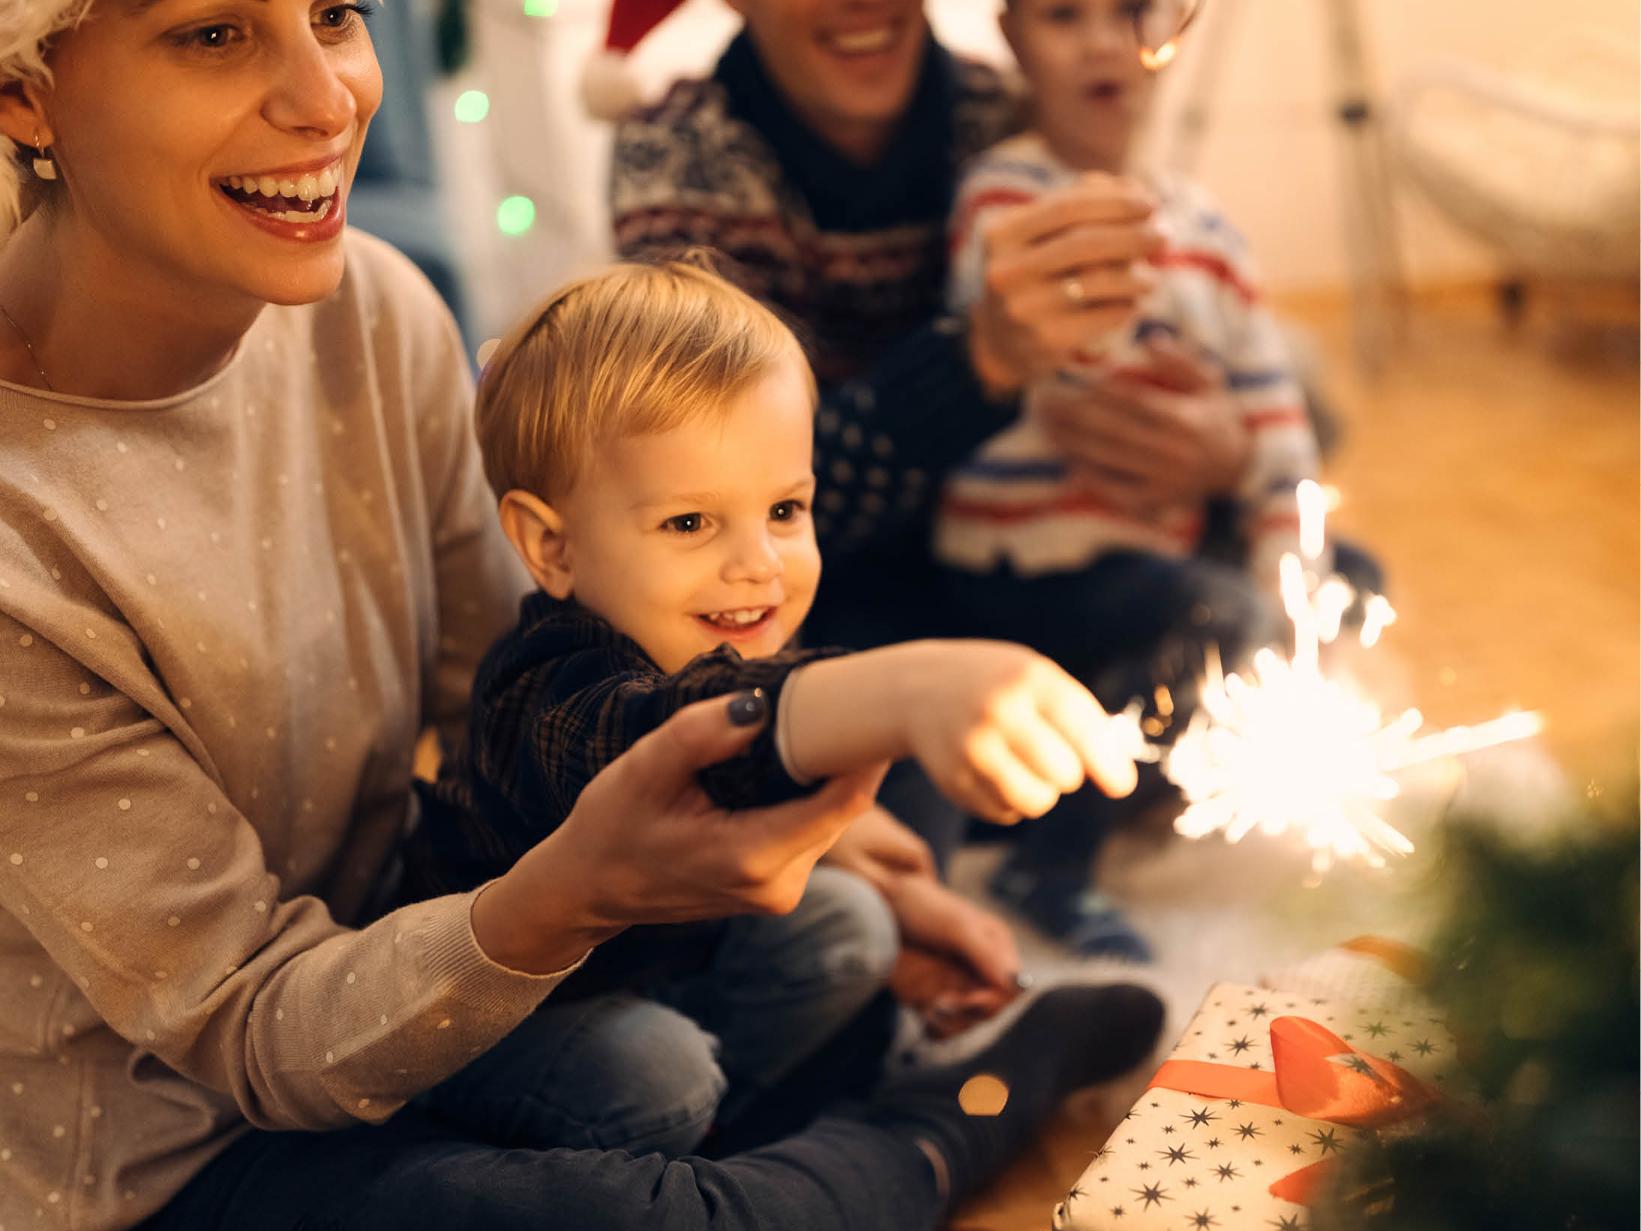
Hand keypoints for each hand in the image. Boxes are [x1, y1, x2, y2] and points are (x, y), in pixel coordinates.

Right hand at [472, 695, 888, 973]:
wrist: (588, 888)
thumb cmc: (611, 826)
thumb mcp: (644, 769)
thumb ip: (702, 735)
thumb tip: (759, 705)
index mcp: (751, 857)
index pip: (843, 803)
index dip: (867, 751)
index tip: (875, 703)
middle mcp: (778, 884)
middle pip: (843, 808)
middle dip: (846, 754)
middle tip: (843, 696)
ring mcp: (780, 892)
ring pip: (830, 818)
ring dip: (826, 773)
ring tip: (814, 721)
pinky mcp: (777, 888)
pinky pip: (811, 830)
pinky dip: (808, 795)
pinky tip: (792, 760)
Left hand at [824, 808, 1020, 1036]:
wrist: (875, 907)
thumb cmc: (920, 906)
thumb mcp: (955, 926)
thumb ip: (985, 954)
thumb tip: (1015, 982)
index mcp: (995, 946)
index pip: (1011, 986)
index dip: (994, 999)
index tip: (970, 1001)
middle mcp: (980, 967)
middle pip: (990, 1009)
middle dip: (969, 1013)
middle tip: (940, 1005)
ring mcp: (956, 982)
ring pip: (968, 1022)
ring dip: (951, 1023)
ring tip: (930, 1009)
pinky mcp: (933, 994)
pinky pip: (943, 1025)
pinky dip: (935, 1027)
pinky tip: (924, 1019)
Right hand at [893, 641, 1137, 823]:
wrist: (918, 688)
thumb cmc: (999, 685)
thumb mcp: (1037, 679)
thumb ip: (1081, 719)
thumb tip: (1121, 781)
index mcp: (1028, 680)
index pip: (1084, 732)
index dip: (1109, 765)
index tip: (1121, 786)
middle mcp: (998, 712)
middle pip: (1064, 775)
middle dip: (1067, 773)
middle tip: (1053, 756)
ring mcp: (971, 748)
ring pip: (1036, 801)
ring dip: (1042, 792)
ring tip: (1028, 767)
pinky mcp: (952, 780)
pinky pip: (1005, 812)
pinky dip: (1011, 801)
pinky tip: (996, 774)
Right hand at [967, 174, 1160, 396]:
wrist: (1003, 342)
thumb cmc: (1035, 275)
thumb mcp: (1042, 235)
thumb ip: (1081, 203)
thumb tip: (1133, 189)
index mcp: (1001, 235)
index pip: (1066, 208)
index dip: (1114, 202)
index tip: (1151, 203)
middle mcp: (1005, 271)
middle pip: (1084, 243)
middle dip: (1132, 236)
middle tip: (1164, 236)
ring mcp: (1023, 308)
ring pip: (1097, 280)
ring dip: (1137, 275)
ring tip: (1153, 277)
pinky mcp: (1046, 340)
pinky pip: (1103, 316)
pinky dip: (1127, 307)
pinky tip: (1132, 305)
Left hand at [1036, 335, 1251, 511]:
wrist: (1239, 467)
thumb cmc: (1216, 417)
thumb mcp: (1210, 383)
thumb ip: (1181, 361)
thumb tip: (1149, 340)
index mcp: (1186, 418)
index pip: (1135, 403)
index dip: (1102, 392)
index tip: (1073, 380)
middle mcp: (1174, 450)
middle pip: (1115, 431)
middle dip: (1075, 417)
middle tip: (1045, 403)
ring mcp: (1164, 479)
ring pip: (1111, 460)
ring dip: (1074, 444)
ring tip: (1047, 428)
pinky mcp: (1158, 500)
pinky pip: (1119, 492)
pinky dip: (1094, 480)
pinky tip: (1069, 465)